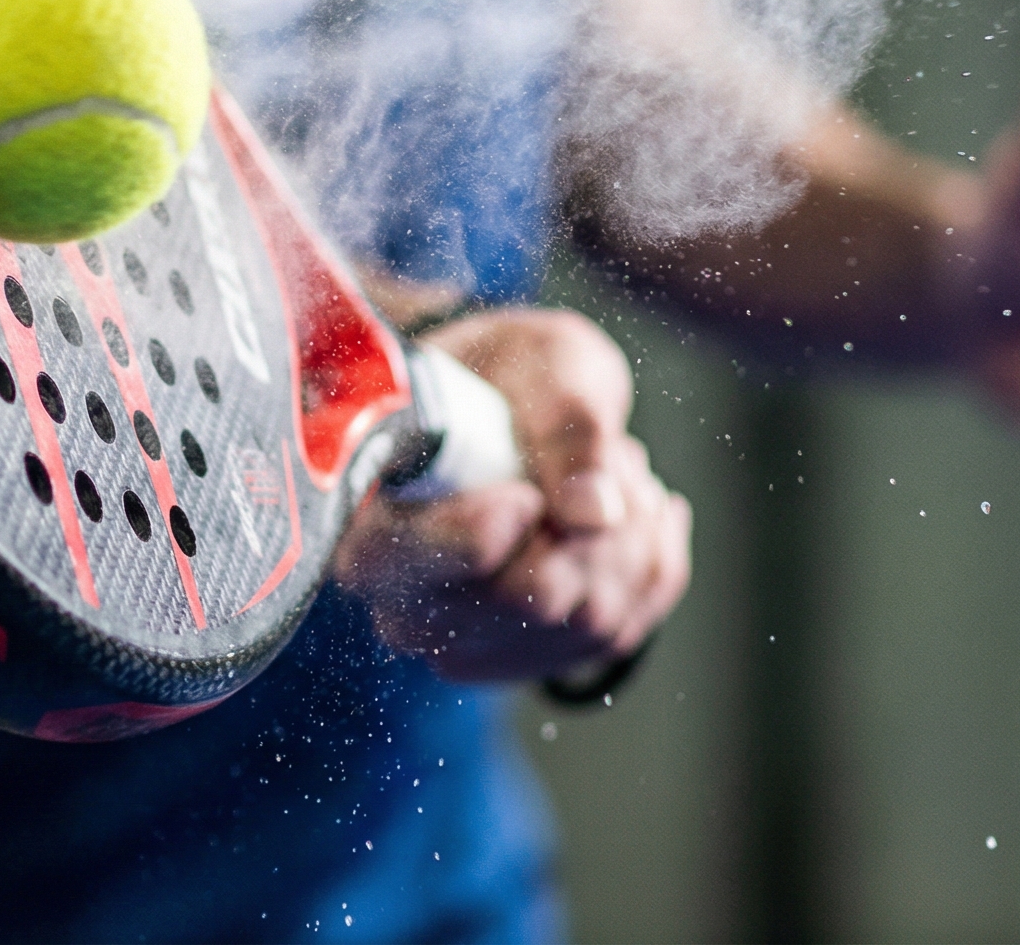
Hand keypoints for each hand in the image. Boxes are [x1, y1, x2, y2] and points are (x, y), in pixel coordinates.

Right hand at [330, 307, 691, 681]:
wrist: (513, 405)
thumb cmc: (508, 374)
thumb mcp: (542, 360)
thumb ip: (565, 421)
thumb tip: (594, 509)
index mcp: (372, 530)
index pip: (422, 564)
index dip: (493, 528)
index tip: (524, 489)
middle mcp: (411, 610)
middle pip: (534, 599)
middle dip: (591, 523)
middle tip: (598, 457)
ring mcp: (476, 646)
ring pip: (593, 617)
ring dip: (628, 536)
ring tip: (609, 476)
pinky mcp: (536, 659)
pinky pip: (627, 628)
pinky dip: (648, 563)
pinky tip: (629, 516)